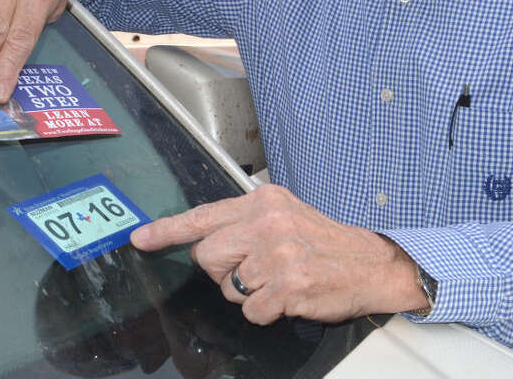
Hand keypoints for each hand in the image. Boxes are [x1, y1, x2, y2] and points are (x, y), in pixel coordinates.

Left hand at [130, 184, 426, 323]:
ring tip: (280, 279)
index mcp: (264, 201)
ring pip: (229, 288)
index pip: (204, 215)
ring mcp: (278, 255)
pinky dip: (266, 311)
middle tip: (256, 268)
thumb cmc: (325, 243)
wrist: (371, 264)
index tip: (141, 239)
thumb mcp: (285, 215)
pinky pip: (251, 310)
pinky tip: (289, 296)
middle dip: (224, 270)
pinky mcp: (288, 287)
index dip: (167, 231)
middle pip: (208, 256)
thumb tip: (203, 241)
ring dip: (250, 292)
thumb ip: (246, 222)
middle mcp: (268, 223)